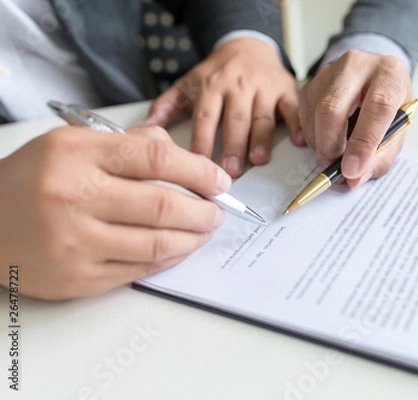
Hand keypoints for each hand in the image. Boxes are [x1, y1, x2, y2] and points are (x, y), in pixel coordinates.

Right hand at [0, 126, 230, 299]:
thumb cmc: (29, 180)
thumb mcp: (69, 144)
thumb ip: (123, 144)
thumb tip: (173, 148)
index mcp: (77, 155)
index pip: (157, 157)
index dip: (198, 170)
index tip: (219, 180)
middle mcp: (76, 198)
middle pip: (164, 205)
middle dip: (204, 210)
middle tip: (218, 211)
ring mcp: (77, 243)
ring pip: (157, 243)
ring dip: (193, 237)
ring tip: (205, 230)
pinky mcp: (78, 278)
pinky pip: (139, 269)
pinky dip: (168, 258)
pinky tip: (179, 249)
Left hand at [144, 38, 299, 177]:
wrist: (248, 47)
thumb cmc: (217, 73)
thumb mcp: (188, 84)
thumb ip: (166, 106)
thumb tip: (144, 129)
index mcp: (212, 87)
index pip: (206, 117)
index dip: (202, 142)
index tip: (198, 166)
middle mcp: (239, 86)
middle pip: (235, 119)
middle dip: (233, 146)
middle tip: (230, 171)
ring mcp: (264, 87)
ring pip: (262, 117)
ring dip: (261, 140)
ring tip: (258, 160)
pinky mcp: (285, 89)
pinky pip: (292, 108)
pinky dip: (297, 125)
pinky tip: (299, 141)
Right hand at [298, 50, 411, 188]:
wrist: (374, 81)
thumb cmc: (388, 110)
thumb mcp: (396, 133)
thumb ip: (379, 158)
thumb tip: (353, 179)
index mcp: (390, 74)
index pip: (377, 106)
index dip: (363, 143)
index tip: (352, 171)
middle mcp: (358, 65)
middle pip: (333, 108)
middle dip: (330, 147)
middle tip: (334, 169)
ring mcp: (331, 70)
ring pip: (315, 114)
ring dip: (320, 145)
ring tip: (334, 155)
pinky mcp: (312, 81)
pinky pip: (304, 115)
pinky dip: (312, 136)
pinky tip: (327, 139)